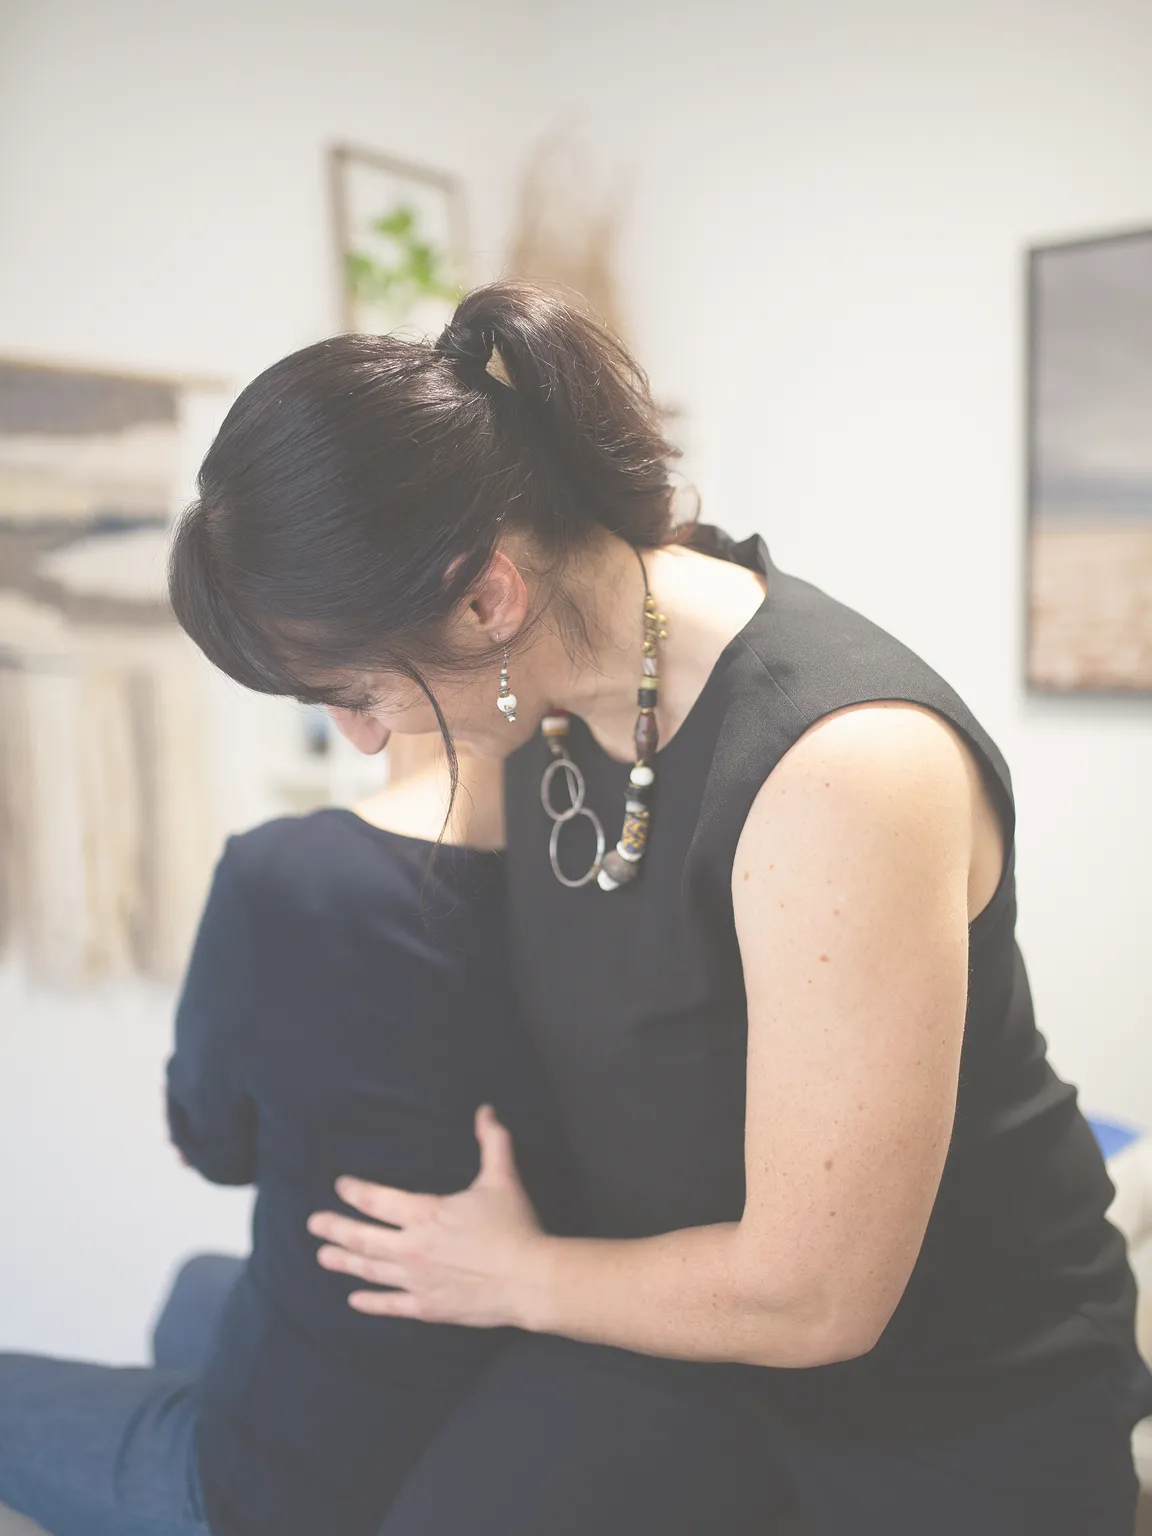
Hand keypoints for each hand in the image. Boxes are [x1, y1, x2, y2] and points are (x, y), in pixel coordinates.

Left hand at [308, 1106, 548, 1326]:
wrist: (528, 1279)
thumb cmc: (514, 1226)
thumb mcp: (502, 1178)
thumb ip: (492, 1142)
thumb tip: (486, 1111)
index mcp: (426, 1214)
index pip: (378, 1200)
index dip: (356, 1192)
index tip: (340, 1186)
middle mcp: (413, 1248)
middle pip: (363, 1238)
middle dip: (335, 1229)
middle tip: (314, 1224)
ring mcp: (418, 1281)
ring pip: (371, 1271)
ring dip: (344, 1262)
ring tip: (323, 1257)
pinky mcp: (429, 1308)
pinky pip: (391, 1305)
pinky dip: (371, 1302)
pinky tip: (354, 1299)